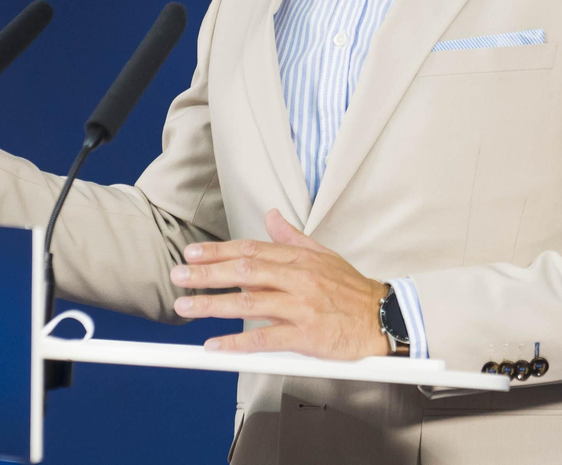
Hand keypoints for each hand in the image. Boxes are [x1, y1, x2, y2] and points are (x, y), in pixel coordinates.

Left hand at [170, 209, 389, 358]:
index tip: (192, 254)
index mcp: (299, 259)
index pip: (251, 250)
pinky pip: (266, 340)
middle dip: (207, 273)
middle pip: (245, 272)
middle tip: (178, 276)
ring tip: (185, 307)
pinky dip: (238, 343)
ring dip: (213, 305)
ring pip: (250, 304)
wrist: (383, 317)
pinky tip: (215, 346)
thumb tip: (272, 216)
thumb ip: (293, 237)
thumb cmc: (351, 289)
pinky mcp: (306, 335)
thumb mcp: (323, 255)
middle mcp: (298, 279)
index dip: (218, 251)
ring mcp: (301, 307)